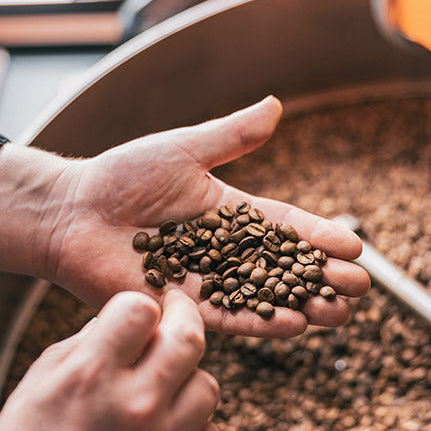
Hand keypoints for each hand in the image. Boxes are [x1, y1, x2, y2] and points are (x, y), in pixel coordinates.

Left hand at [0, 96, 370, 336]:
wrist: (72, 211)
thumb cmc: (121, 176)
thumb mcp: (183, 149)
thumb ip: (231, 136)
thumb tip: (276, 106)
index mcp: (230, 215)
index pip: (285, 228)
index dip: (319, 238)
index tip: (355, 246)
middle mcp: (224, 253)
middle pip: (284, 270)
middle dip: (323, 279)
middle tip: (358, 287)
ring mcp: (206, 283)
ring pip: (264, 299)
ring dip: (303, 307)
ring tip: (338, 311)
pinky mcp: (182, 307)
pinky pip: (228, 319)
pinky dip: (261, 323)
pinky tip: (294, 324)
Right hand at [0, 290, 220, 430]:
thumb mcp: (30, 396)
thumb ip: (80, 350)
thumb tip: (121, 323)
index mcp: (88, 378)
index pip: (140, 308)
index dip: (138, 307)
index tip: (140, 313)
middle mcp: (134, 407)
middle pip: (188, 337)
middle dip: (182, 320)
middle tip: (177, 319)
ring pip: (208, 385)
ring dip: (187, 379)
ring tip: (162, 391)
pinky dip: (194, 427)